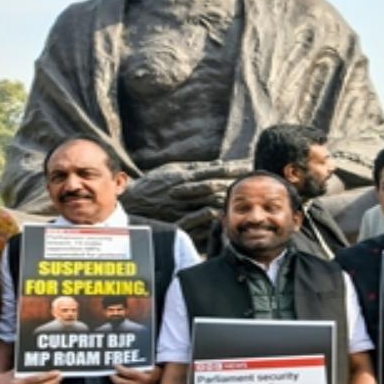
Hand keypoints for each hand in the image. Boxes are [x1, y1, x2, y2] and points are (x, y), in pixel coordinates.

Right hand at [0, 369, 62, 383]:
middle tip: (60, 375)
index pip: (37, 379)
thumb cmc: (10, 375)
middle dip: (53, 381)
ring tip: (58, 382)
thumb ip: (28, 368)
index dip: (48, 376)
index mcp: (19, 383)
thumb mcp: (16, 369)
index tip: (57, 372)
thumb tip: (44, 361)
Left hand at [111, 365, 161, 383]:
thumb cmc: (162, 375)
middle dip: (116, 378)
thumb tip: (133, 357)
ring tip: (116, 379)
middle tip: (112, 374)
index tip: (116, 365)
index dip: (121, 369)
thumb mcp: (155, 366)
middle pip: (124, 383)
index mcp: (146, 378)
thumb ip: (146, 363)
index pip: (129, 373)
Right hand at [121, 161, 251, 222]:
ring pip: (206, 200)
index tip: (246, 164)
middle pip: (213, 184)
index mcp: (183, 175)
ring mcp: (180, 205)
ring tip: (241, 196)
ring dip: (224, 197)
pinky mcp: (175, 219)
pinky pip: (193, 219)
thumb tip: (216, 165)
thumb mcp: (172, 169)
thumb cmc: (154, 184)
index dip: (230, 168)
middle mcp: (183, 189)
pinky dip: (206, 216)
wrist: (133, 202)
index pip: (212, 170)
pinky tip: (218, 213)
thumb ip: (194, 168)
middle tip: (250, 179)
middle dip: (232, 181)